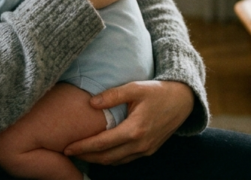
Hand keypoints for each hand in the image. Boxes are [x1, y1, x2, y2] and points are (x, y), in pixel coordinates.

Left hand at [63, 80, 194, 164]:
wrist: (183, 101)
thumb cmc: (157, 92)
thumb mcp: (135, 88)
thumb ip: (112, 95)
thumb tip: (90, 103)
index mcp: (135, 129)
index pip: (102, 143)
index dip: (83, 147)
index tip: (67, 147)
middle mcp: (140, 144)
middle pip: (107, 157)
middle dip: (86, 157)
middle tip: (68, 153)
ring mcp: (145, 150)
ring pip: (116, 161)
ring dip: (97, 160)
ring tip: (81, 154)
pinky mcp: (149, 150)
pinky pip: (125, 159)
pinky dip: (111, 159)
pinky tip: (100, 153)